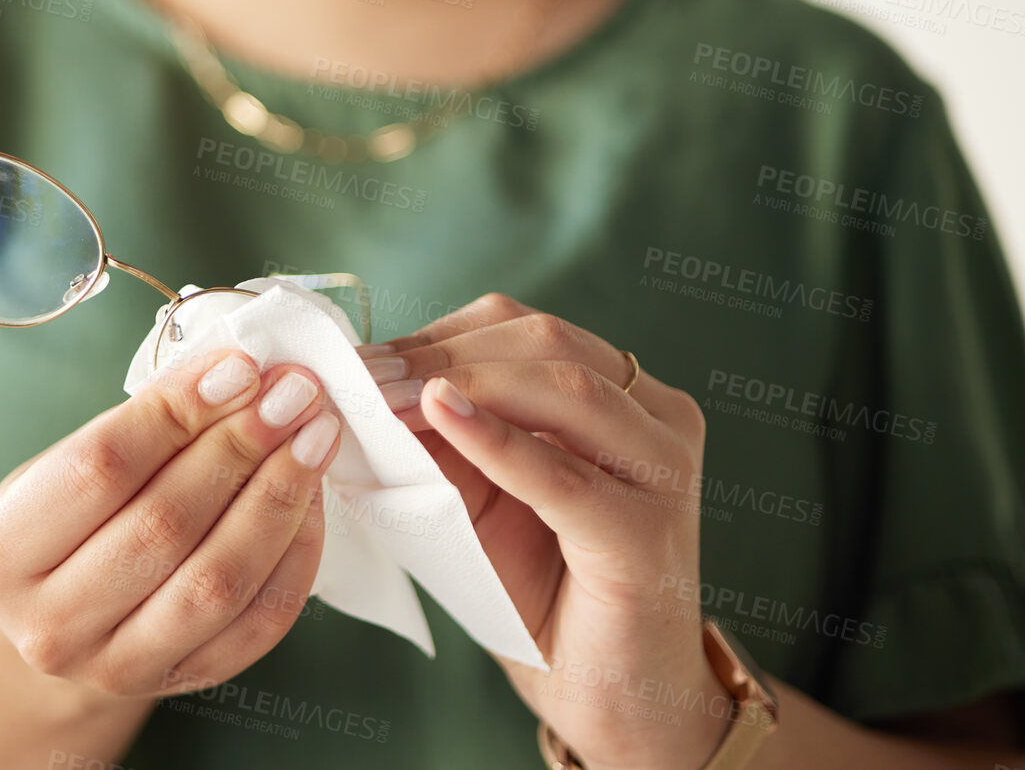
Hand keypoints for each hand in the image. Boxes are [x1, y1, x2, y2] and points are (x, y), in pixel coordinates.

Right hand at [0, 348, 341, 699]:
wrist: (63, 619)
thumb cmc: (71, 518)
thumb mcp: (69, 463)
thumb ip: (143, 423)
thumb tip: (240, 372)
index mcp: (2, 552)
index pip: (102, 467)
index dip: (179, 411)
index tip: (241, 366)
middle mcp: (50, 623)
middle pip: (165, 524)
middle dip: (241, 447)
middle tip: (294, 393)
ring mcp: (117, 666)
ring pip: (218, 580)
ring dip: (278, 497)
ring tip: (315, 436)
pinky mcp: (183, 683)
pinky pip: (260, 621)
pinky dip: (297, 552)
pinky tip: (312, 497)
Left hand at [359, 295, 730, 769]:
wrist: (611, 698)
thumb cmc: (543, 594)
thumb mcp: (479, 495)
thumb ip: (444, 435)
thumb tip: (366, 381)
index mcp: (624, 394)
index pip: (523, 327)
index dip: (438, 335)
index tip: (362, 358)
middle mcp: (657, 417)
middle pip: (543, 342)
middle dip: (442, 354)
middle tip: (363, 377)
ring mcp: (662, 471)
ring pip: (562, 386)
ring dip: (460, 383)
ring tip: (385, 396)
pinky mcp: (645, 533)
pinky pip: (562, 475)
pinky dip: (496, 440)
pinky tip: (440, 416)